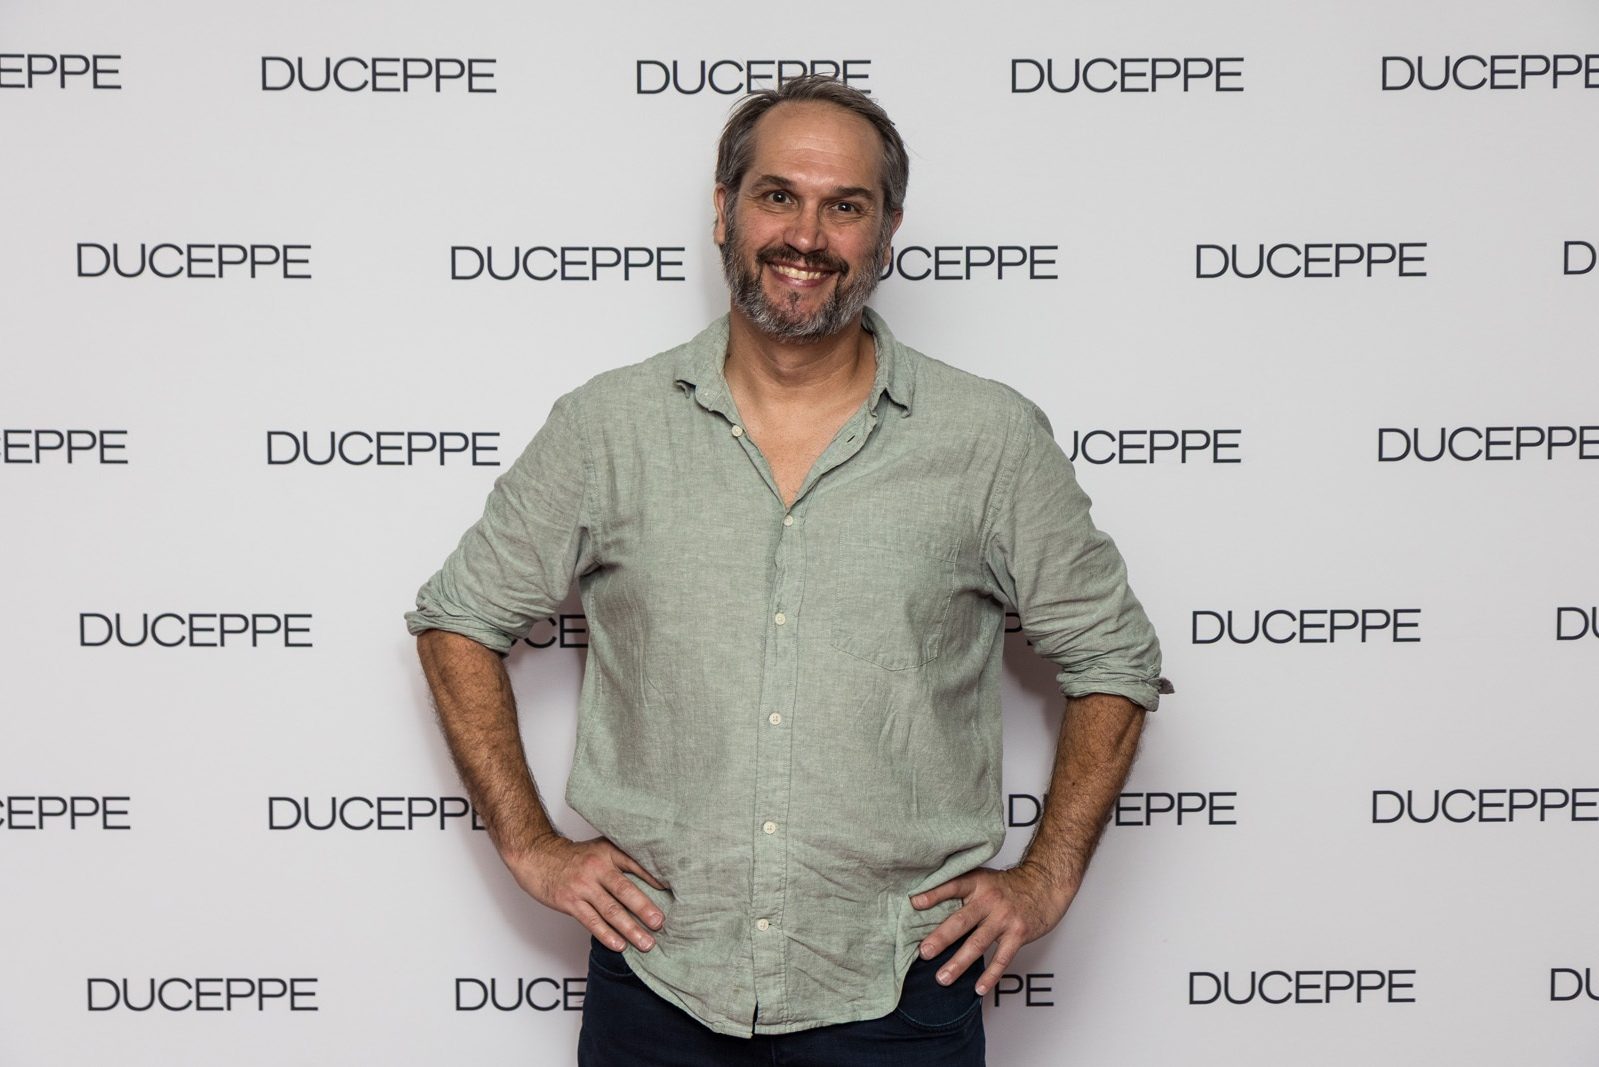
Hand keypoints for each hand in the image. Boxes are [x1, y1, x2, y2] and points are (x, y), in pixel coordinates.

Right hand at [507, 835, 668, 951]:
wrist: (537, 856)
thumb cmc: (574, 857)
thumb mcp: (599, 850)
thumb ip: (621, 862)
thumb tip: (653, 883)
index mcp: (608, 852)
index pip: (636, 865)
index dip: (655, 879)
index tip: (673, 893)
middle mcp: (597, 867)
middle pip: (625, 890)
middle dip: (645, 909)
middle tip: (661, 924)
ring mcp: (582, 886)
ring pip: (610, 910)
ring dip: (630, 929)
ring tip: (646, 943)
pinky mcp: (569, 901)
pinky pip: (591, 922)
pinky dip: (607, 935)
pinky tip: (620, 945)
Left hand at [910, 863, 1075, 996]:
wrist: (1045, 884)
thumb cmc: (1008, 885)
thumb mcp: (983, 879)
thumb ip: (960, 891)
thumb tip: (924, 906)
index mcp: (978, 883)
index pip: (952, 886)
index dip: (933, 894)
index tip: (914, 904)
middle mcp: (990, 899)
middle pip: (961, 920)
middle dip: (941, 938)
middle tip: (923, 953)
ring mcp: (1005, 918)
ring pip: (978, 943)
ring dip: (959, 963)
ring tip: (942, 978)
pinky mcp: (1018, 934)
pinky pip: (1002, 959)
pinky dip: (990, 976)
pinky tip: (979, 989)